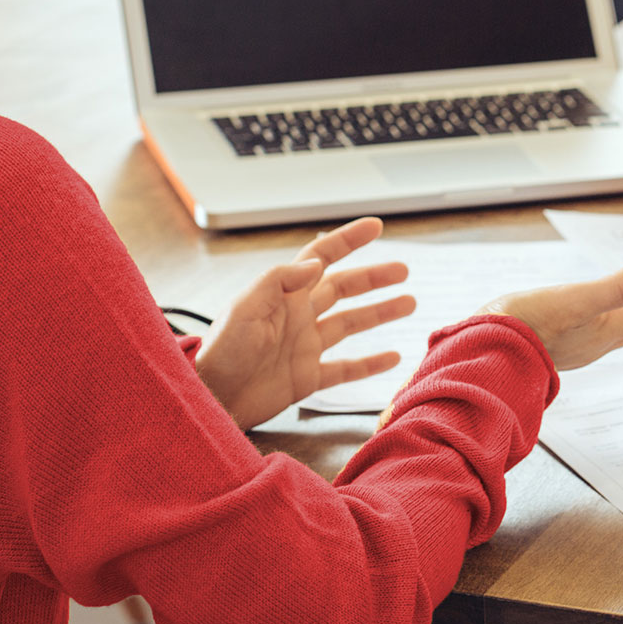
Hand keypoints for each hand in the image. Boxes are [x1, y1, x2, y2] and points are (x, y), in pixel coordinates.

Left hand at [196, 217, 416, 428]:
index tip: (375, 226)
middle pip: (343, 288)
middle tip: (403, 269)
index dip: (348, 240)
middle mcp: (298, 316)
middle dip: (373, 278)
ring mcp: (305, 347)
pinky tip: (392, 357)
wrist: (212, 397)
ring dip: (379, 313)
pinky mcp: (307, 378)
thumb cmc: (221, 351)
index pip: (322, 257)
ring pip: (351, 324)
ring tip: (410, 303)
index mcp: (284, 294)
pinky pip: (345, 368)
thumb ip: (279, 281)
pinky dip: (370, 364)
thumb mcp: (246, 308)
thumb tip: (317, 262)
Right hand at [481, 263, 622, 369]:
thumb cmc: (525, 329)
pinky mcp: (562, 338)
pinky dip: (617, 305)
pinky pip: (603, 321)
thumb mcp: (574, 301)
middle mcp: (602, 338)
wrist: (484, 355)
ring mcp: (582, 341)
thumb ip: (614, 288)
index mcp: (611, 328)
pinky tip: (604, 302)